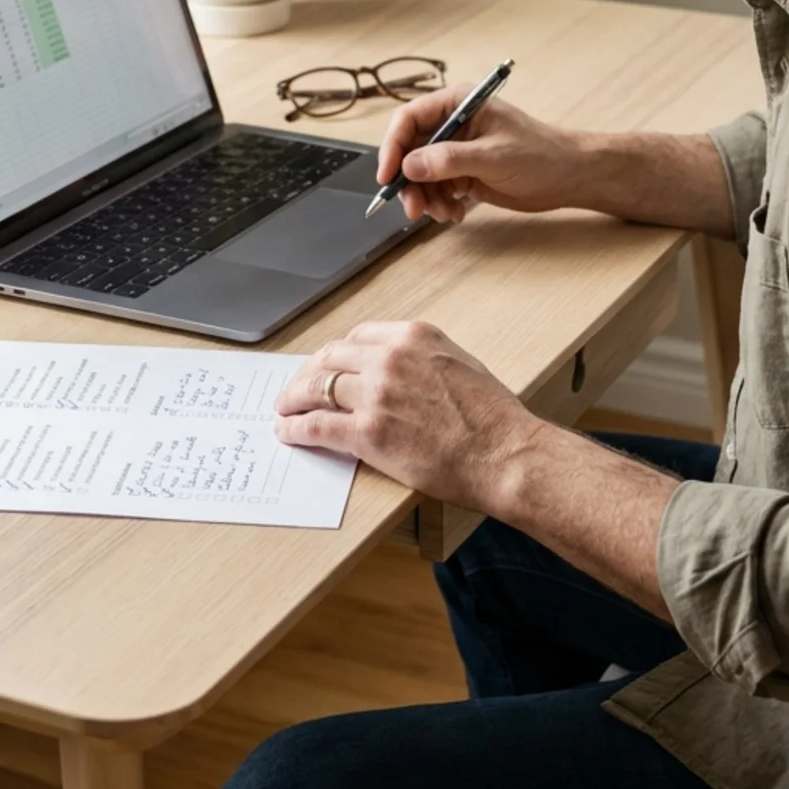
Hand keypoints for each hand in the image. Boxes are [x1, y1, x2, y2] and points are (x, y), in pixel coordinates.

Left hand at [273, 321, 542, 513]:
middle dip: (308, 372)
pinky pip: (318, 425)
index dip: (335, 354)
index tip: (326, 365)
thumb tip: (396, 371)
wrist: (504, 453)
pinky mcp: (368, 432)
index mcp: (413, 336)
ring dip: (294, 398)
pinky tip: (288, 432)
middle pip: (330, 358)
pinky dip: (296, 428)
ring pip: (317, 388)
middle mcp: (390, 358)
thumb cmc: (492, 417)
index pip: (357, 337)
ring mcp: (376, 393)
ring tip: (284, 409)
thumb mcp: (459, 363)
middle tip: (296, 387)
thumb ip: (421, 359)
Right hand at [377, 84, 585, 222]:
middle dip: (408, 181)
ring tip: (444, 214)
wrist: (568, 177)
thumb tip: (409, 165)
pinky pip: (436, 189)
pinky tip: (456, 214)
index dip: (392, 146)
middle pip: (409, 150)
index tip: (387, 176)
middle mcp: (452, 125)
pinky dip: (439, 204)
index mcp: (457, 105)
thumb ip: (449, 160)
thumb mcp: (493, 155)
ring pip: (420, 174)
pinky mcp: (462, 173)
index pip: (409, 119)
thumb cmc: (540, 154)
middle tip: (414, 208)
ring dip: (425, 197)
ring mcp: (456, 151)